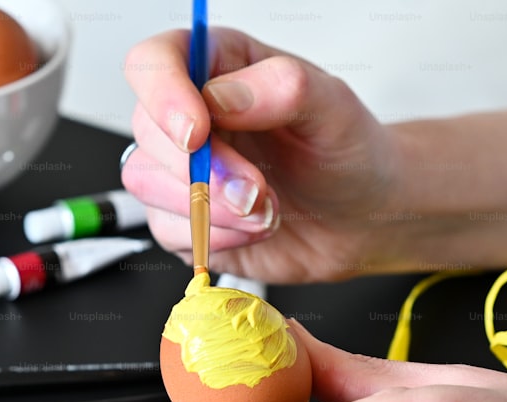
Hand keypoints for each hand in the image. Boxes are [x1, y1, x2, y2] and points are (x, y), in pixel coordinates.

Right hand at [122, 28, 400, 282]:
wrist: (361, 220)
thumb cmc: (347, 154)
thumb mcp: (334, 108)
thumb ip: (282, 89)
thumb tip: (223, 98)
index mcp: (219, 66)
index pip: (155, 61)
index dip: (163, 94)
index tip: (197, 132)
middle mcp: (191, 113)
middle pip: (146, 129)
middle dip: (202, 170)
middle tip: (257, 190)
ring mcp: (180, 168)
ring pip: (145, 182)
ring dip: (208, 207)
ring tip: (267, 210)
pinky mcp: (182, 218)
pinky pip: (166, 230)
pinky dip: (215, 237)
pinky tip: (255, 228)